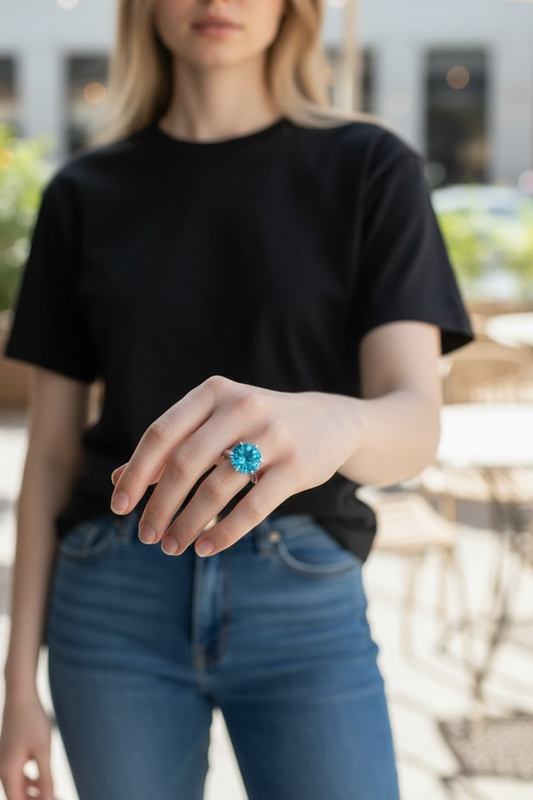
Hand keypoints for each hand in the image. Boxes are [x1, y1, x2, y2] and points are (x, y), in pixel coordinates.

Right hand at [0, 694, 56, 799]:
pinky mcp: (8, 754)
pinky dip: (30, 781)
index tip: (57, 799)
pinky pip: (17, 775)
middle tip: (58, 797)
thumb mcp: (43, 751)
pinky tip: (44, 777)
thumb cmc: (32, 721)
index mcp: (8, 772)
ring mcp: (3, 761)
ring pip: (17, 786)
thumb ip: (46, 778)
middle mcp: (2, 769)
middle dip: (37, 799)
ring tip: (54, 792)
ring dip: (34, 792)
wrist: (21, 696)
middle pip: (17, 796)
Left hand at [111, 376, 361, 556]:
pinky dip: (224, 531)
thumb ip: (171, 447)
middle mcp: (241, 407)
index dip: (136, 473)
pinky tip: (207, 548)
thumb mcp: (215, 424)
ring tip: (173, 546)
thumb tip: (119, 481)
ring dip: (188, 524)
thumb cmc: (258, 426)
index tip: (120, 507)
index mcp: (214, 393)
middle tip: (146, 536)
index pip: (161, 434)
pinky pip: (253, 507)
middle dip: (159, 505)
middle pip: (183, 463)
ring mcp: (271, 436)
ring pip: (215, 488)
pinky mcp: (295, 467)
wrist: (331, 421)